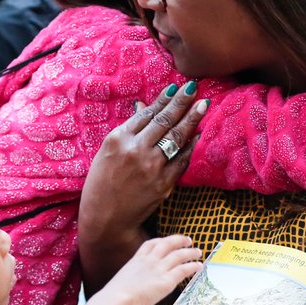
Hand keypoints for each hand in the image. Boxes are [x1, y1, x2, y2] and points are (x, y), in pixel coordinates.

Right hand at [78, 81, 207, 245]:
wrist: (106, 217)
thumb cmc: (102, 181)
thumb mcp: (107, 151)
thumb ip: (128, 129)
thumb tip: (143, 106)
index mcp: (118, 139)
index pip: (147, 114)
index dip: (164, 99)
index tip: (176, 87)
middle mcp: (135, 150)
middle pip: (164, 121)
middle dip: (182, 102)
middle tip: (194, 88)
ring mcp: (151, 167)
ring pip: (176, 137)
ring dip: (191, 119)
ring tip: (203, 105)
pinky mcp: (164, 183)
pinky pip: (181, 160)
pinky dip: (190, 146)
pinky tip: (197, 134)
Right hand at [100, 235, 203, 304]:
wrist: (116, 300)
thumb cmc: (114, 296)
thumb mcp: (122, 281)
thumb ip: (130, 281)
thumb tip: (131, 288)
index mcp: (136, 260)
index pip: (150, 244)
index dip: (161, 240)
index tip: (167, 240)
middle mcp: (149, 261)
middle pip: (167, 244)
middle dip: (179, 240)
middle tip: (188, 240)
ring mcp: (158, 269)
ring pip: (179, 255)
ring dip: (190, 252)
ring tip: (198, 252)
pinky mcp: (166, 280)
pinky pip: (184, 270)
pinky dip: (193, 266)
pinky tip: (199, 266)